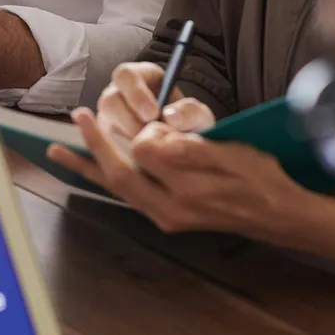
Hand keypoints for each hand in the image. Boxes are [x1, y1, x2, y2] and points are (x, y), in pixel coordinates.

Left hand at [50, 108, 300, 239]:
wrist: (277, 215)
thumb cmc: (260, 177)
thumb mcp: (232, 155)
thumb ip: (189, 150)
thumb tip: (151, 140)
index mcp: (189, 189)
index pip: (144, 153)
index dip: (141, 130)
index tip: (150, 117)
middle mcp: (171, 209)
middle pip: (119, 175)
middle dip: (94, 145)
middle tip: (77, 116)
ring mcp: (166, 217)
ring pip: (116, 188)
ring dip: (87, 166)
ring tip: (57, 150)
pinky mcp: (166, 218)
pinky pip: (126, 196)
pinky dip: (104, 180)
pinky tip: (88, 169)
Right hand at [96, 60, 214, 145]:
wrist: (183, 151)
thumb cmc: (188, 127)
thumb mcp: (198, 117)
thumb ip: (191, 113)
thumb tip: (171, 117)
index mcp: (139, 78)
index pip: (125, 75)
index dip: (136, 93)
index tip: (153, 114)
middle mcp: (118, 95)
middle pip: (109, 101)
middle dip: (129, 121)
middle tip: (148, 136)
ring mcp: (108, 119)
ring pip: (104, 125)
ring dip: (125, 140)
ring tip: (149, 151)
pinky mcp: (105, 142)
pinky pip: (103, 147)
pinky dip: (121, 156)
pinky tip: (140, 163)